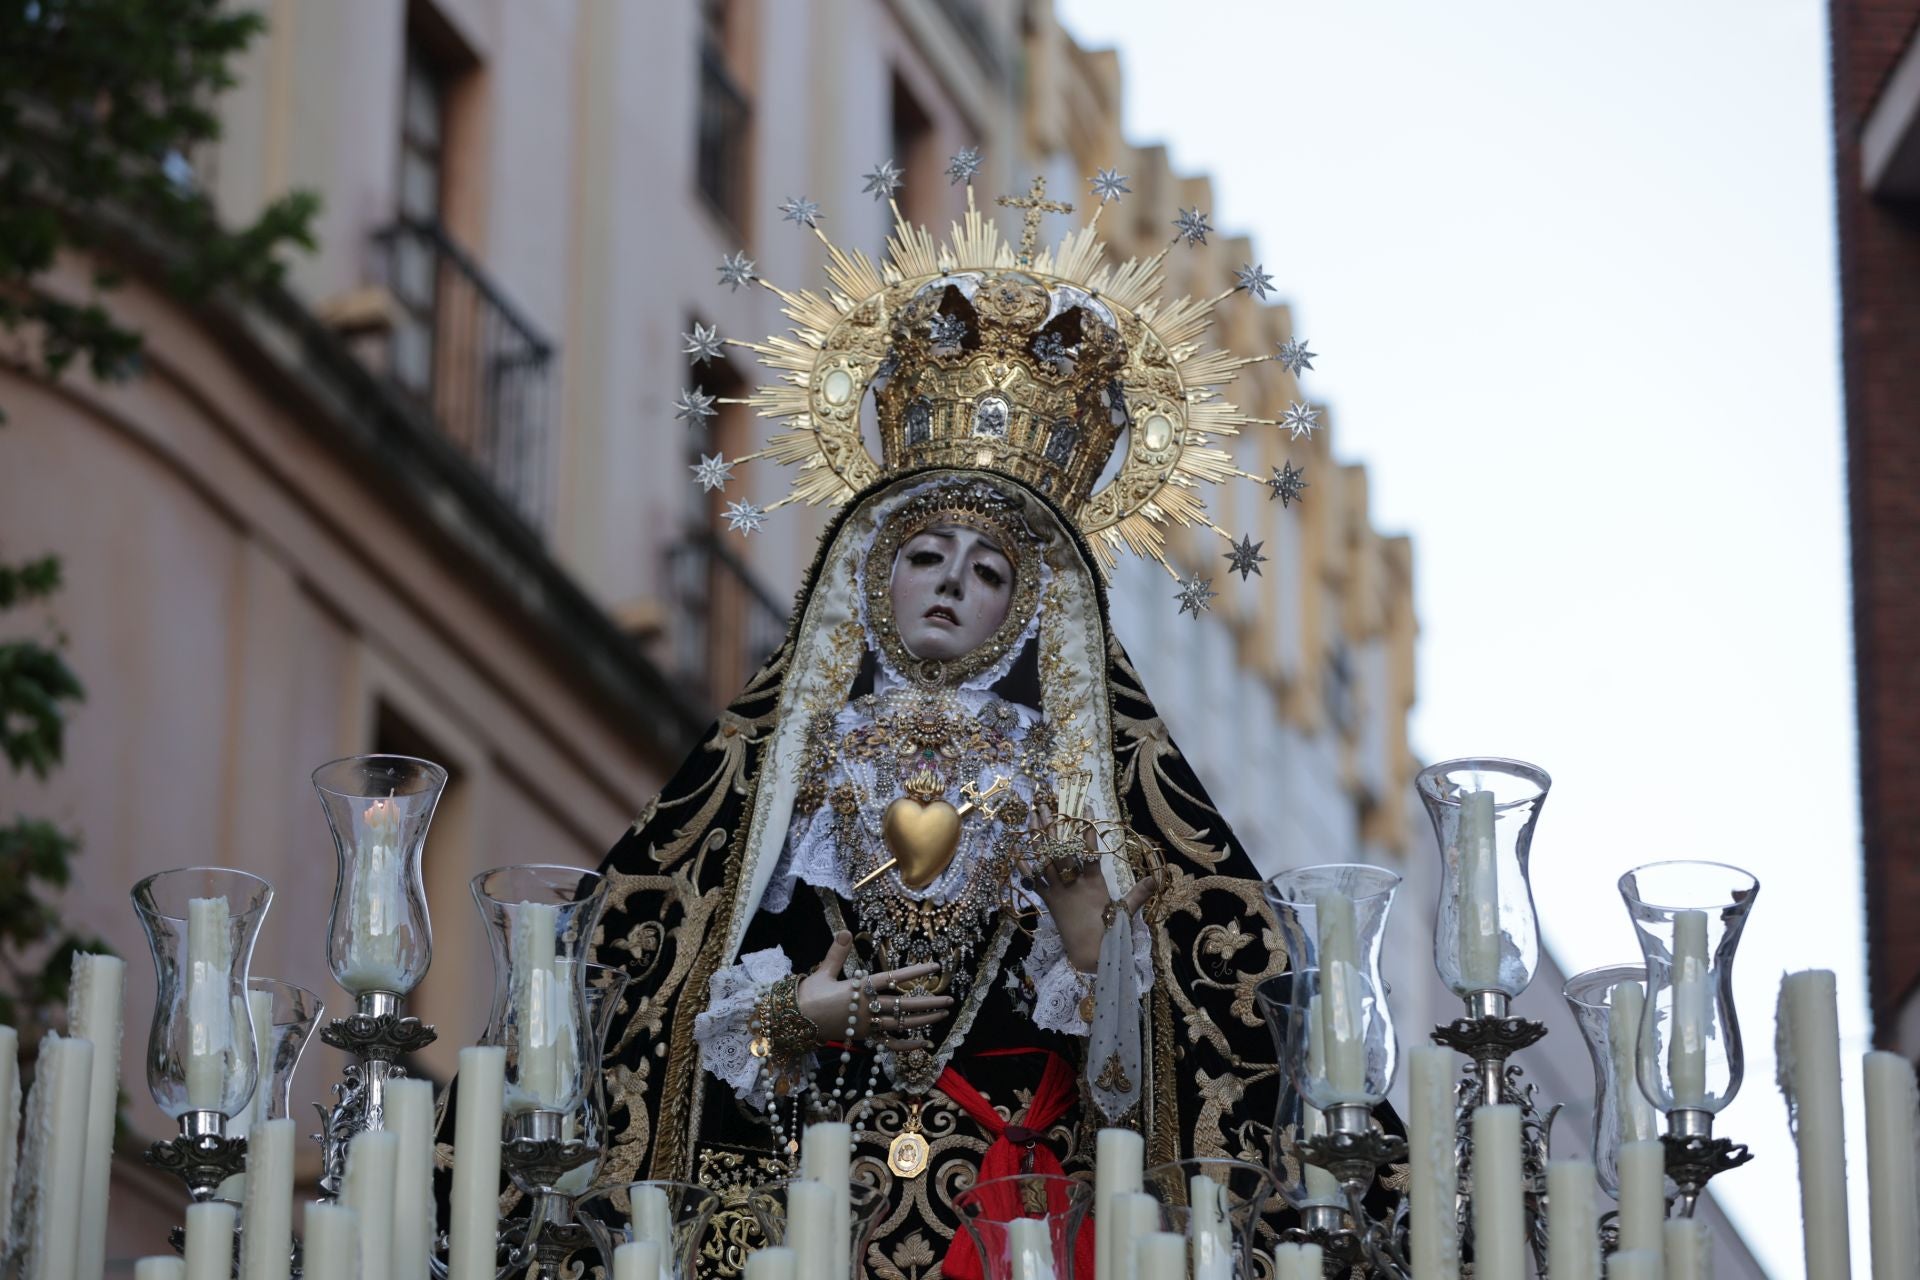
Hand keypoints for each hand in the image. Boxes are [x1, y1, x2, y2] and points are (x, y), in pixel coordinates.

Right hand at [795, 931, 952, 1050]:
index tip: (934, 967)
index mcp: (860, 988)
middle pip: (904, 1005)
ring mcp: (868, 1026)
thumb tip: (845, 931)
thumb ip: (837, 952)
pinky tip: (923, 1045)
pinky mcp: (865, 1038)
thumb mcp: (823, 971)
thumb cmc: (809, 995)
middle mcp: (867, 1008)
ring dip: (924, 1020)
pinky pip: (890, 1044)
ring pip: (901, 1024)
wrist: (795, 1023)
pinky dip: (907, 1045)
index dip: (915, 972)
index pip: (893, 978)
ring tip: (942, 1015)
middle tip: (949, 999)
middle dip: (929, 1002)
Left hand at [1020, 804, 1162, 972]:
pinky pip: (1034, 880)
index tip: (1084, 809)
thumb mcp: (1126, 911)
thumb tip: (1157, 878)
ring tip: (1031, 817)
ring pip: (1045, 859)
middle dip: (1052, 825)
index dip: (1088, 829)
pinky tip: (1017, 851)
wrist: (1089, 955)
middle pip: (1061, 848)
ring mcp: (1059, 891)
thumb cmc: (1108, 933)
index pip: (1091, 850)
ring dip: (1037, 838)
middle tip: (1044, 805)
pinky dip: (1025, 866)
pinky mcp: (1049, 902)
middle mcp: (1074, 883)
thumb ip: (1139, 893)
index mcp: (1094, 882)